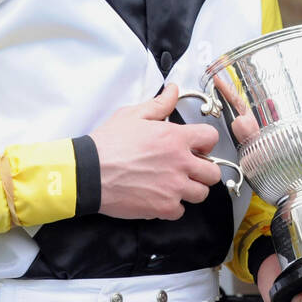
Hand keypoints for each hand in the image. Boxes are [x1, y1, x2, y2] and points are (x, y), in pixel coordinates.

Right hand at [89, 83, 223, 219]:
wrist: (88, 173)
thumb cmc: (107, 144)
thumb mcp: (132, 115)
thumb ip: (159, 104)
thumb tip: (174, 90)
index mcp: (175, 138)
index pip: (212, 138)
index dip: (205, 142)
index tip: (196, 147)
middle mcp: (180, 163)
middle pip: (213, 173)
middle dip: (203, 171)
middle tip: (188, 169)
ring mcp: (173, 188)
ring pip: (201, 194)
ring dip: (190, 190)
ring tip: (173, 184)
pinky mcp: (163, 208)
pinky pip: (180, 211)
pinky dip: (172, 207)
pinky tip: (159, 197)